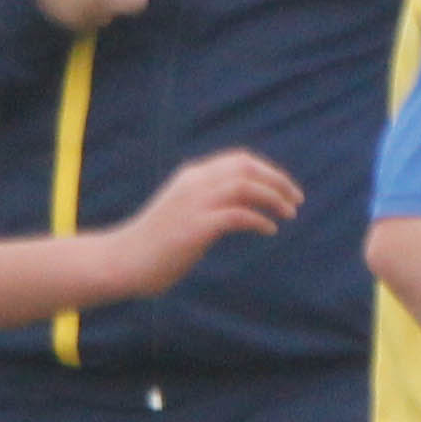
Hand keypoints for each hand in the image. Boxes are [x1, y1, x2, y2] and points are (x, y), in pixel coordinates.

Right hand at [102, 150, 299, 295]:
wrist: (123, 260)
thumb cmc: (153, 243)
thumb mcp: (182, 212)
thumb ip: (206, 204)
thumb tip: (237, 210)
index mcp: (192, 176)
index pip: (239, 160)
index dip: (267, 171)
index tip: (284, 188)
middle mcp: (195, 183)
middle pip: (247, 168)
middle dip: (277, 181)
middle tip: (297, 199)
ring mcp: (194, 204)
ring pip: (246, 187)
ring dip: (274, 198)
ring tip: (289, 213)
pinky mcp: (195, 227)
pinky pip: (238, 215)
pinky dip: (259, 220)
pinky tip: (269, 230)